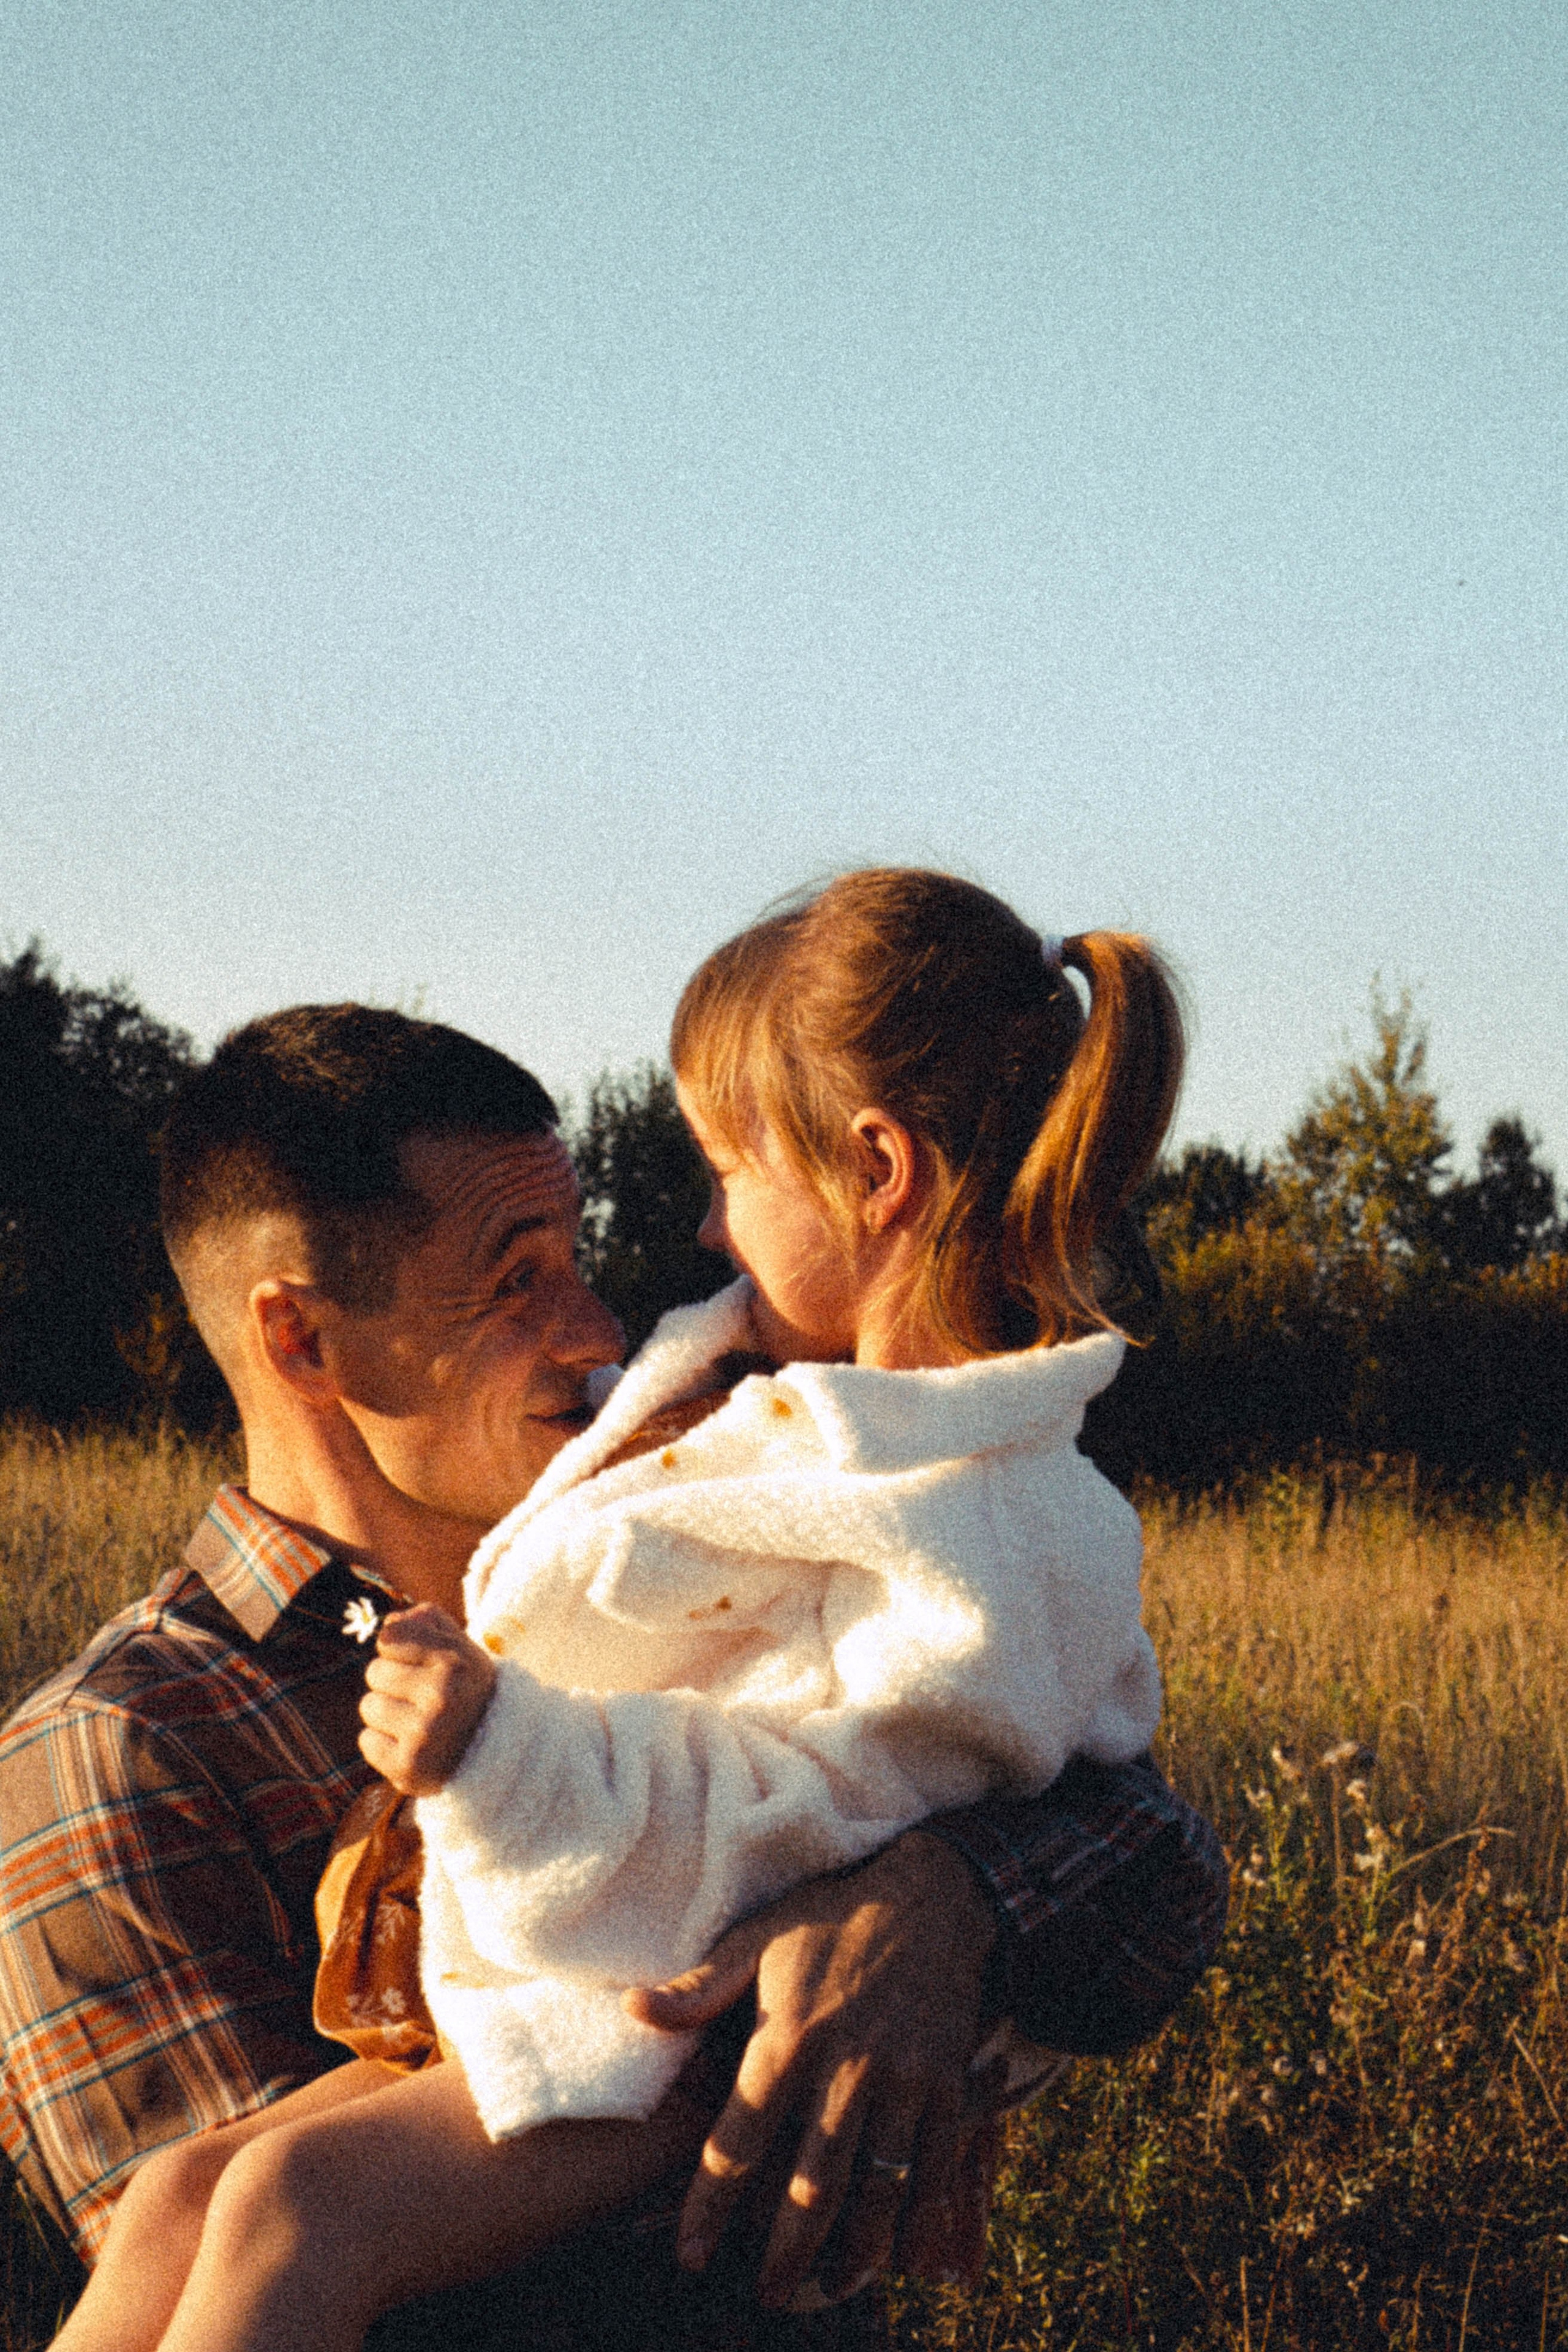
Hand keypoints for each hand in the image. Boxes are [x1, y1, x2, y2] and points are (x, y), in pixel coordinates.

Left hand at [358, 1605, 497, 1795]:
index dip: (401, 1650)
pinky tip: (410, 1745)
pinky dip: (383, 1744)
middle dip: (392, 1683)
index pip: (389, 1637)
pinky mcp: (407, 1767)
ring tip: (417, 1721)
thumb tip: (387, 1624)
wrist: (495, 1751)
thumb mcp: (460, 1647)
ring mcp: (423, 1734)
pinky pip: (367, 1741)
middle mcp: (441, 1696)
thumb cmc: (466, 1690)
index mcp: (454, 1663)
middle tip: (421, 1698)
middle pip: (374, 1672)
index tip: (422, 1664)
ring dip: (386, 1714)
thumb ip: (425, 1622)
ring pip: (369, 1706)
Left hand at [623, 1829, 997, 2307]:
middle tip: (764, 2293)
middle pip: (811, 2183)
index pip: (739, 2139)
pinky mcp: (948, 2084)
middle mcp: (847, 2067)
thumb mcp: (760, 1936)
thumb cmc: (835, 1915)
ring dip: (852, 2249)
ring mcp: (904, 2079)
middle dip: (785, 2250)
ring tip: (826, 2287)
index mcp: (789, 2035)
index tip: (690, 2253)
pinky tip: (896, 2251)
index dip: (711, 2204)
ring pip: (877, 2187)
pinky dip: (916, 2217)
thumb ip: (700, 1987)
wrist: (936, 1894)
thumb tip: (632, 2010)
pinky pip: (934, 2167)